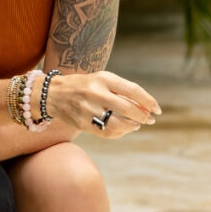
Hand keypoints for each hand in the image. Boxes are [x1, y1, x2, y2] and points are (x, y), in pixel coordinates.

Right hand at [46, 70, 160, 138]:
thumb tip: (145, 107)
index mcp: (103, 78)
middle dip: (143, 116)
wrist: (53, 93)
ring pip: (118, 124)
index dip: (148, 101)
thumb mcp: (101, 80)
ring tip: (136, 125)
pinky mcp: (82, 123)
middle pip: (128, 108)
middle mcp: (95, 93)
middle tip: (150, 119)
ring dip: (132, 126)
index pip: (132, 90)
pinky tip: (123, 129)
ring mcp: (87, 109)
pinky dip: (119, 133)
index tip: (157, 109)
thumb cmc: (84, 85)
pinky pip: (106, 132)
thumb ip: (121, 90)